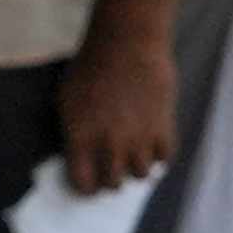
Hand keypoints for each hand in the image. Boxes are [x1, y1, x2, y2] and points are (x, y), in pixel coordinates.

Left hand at [57, 23, 175, 194]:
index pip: (82, 184)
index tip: (88, 183)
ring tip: (133, 156)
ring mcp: (140, 138)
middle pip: (113, 184)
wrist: (126, 44)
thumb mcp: (67, 101)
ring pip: (141, 175)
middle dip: (110, 180)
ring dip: (136, 169)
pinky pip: (166, 158)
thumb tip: (80, 155)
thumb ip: (75, 132)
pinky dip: (160, 156)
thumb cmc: (89, 67)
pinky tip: (153, 146)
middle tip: (111, 170)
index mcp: (81, 139)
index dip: (85, 187)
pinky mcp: (164, 127)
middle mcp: (110, 144)